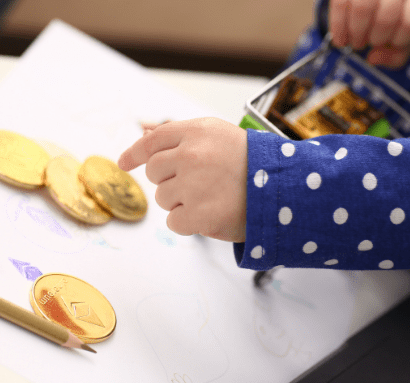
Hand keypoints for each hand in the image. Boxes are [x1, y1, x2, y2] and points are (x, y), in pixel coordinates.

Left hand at [118, 118, 247, 241]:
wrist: (284, 189)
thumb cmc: (252, 162)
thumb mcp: (218, 135)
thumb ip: (181, 136)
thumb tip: (143, 135)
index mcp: (196, 132)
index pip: (152, 141)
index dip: (134, 153)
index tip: (124, 163)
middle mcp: (191, 155)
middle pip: (154, 172)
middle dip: (170, 179)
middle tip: (199, 182)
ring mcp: (193, 185)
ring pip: (163, 198)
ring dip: (181, 201)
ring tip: (211, 196)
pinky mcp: (198, 214)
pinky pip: (173, 222)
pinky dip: (188, 222)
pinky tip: (210, 213)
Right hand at [329, 0, 409, 67]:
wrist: (366, 1)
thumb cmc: (385, 18)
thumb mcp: (399, 34)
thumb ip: (397, 53)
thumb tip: (373, 59)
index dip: (401, 41)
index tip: (391, 45)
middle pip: (386, 17)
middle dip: (375, 39)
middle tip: (369, 43)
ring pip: (362, 8)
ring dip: (356, 35)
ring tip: (355, 41)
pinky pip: (340, 5)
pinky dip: (338, 28)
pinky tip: (341, 39)